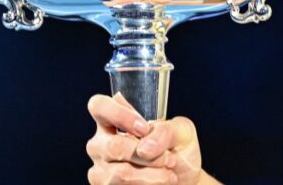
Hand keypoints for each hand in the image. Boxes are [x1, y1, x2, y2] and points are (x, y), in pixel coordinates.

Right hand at [86, 92, 202, 184]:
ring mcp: (100, 168)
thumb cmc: (178, 150)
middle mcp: (101, 142)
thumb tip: (144, 148)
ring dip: (151, 175)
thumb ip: (165, 132)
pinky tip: (159, 183)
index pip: (99, 106)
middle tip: (169, 159)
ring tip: (168, 174)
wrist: (184, 180)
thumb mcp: (181, 131)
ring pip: (120, 173)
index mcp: (114, 119)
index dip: (119, 115)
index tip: (144, 129)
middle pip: (113, 146)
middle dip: (148, 156)